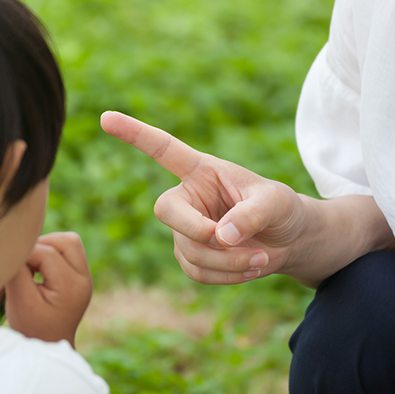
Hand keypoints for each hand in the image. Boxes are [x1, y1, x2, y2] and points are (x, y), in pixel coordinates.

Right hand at [3, 231, 92, 345]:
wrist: (48, 349)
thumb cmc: (31, 329)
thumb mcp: (20, 302)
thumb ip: (17, 271)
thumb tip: (14, 247)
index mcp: (71, 286)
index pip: (46, 253)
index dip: (24, 256)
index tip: (12, 271)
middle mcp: (84, 279)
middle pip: (67, 240)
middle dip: (42, 245)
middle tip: (25, 264)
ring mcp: (85, 278)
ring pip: (70, 243)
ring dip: (48, 248)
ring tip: (32, 267)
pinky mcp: (80, 278)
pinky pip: (69, 253)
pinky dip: (52, 255)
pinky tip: (38, 272)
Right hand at [101, 111, 308, 284]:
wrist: (289, 241)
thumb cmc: (281, 210)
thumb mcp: (276, 203)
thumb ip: (251, 214)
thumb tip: (221, 236)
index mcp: (202, 171)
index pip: (164, 150)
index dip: (135, 135)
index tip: (105, 117)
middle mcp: (187, 198)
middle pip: (165, 211)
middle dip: (199, 232)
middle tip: (234, 241)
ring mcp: (184, 230)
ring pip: (189, 251)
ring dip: (228, 262)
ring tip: (261, 257)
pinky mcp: (190, 257)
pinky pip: (197, 272)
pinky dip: (227, 276)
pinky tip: (251, 268)